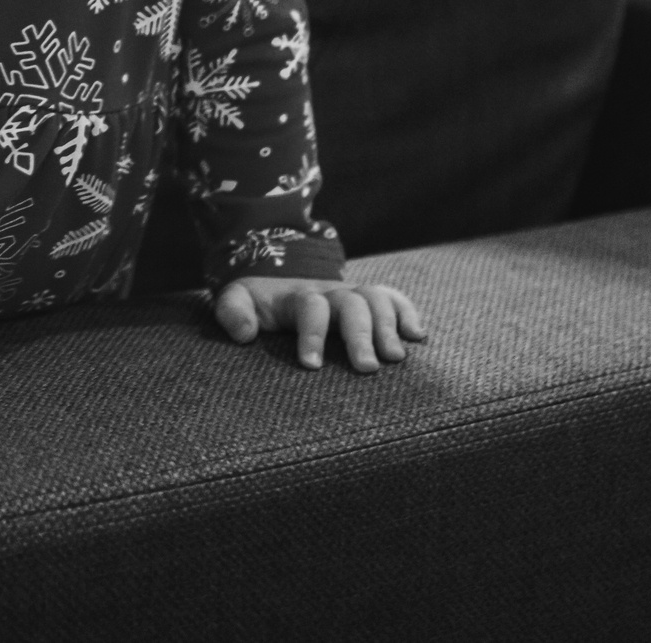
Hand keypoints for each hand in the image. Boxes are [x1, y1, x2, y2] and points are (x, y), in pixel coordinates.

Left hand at [212, 277, 427, 373]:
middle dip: (360, 334)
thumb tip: (245, 334)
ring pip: (376, 299)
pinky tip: (418, 336)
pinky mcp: (368, 302)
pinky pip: (393, 298)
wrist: (276, 280)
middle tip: (366, 369)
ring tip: (395, 358)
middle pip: (352, 303)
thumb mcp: (235, 300)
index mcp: (296, 296)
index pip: (310, 307)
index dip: (312, 333)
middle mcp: (329, 293)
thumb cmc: (256, 303)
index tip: (311, 365)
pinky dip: (408, 313)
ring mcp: (351, 295)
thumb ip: (232, 312)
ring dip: (389, 326)